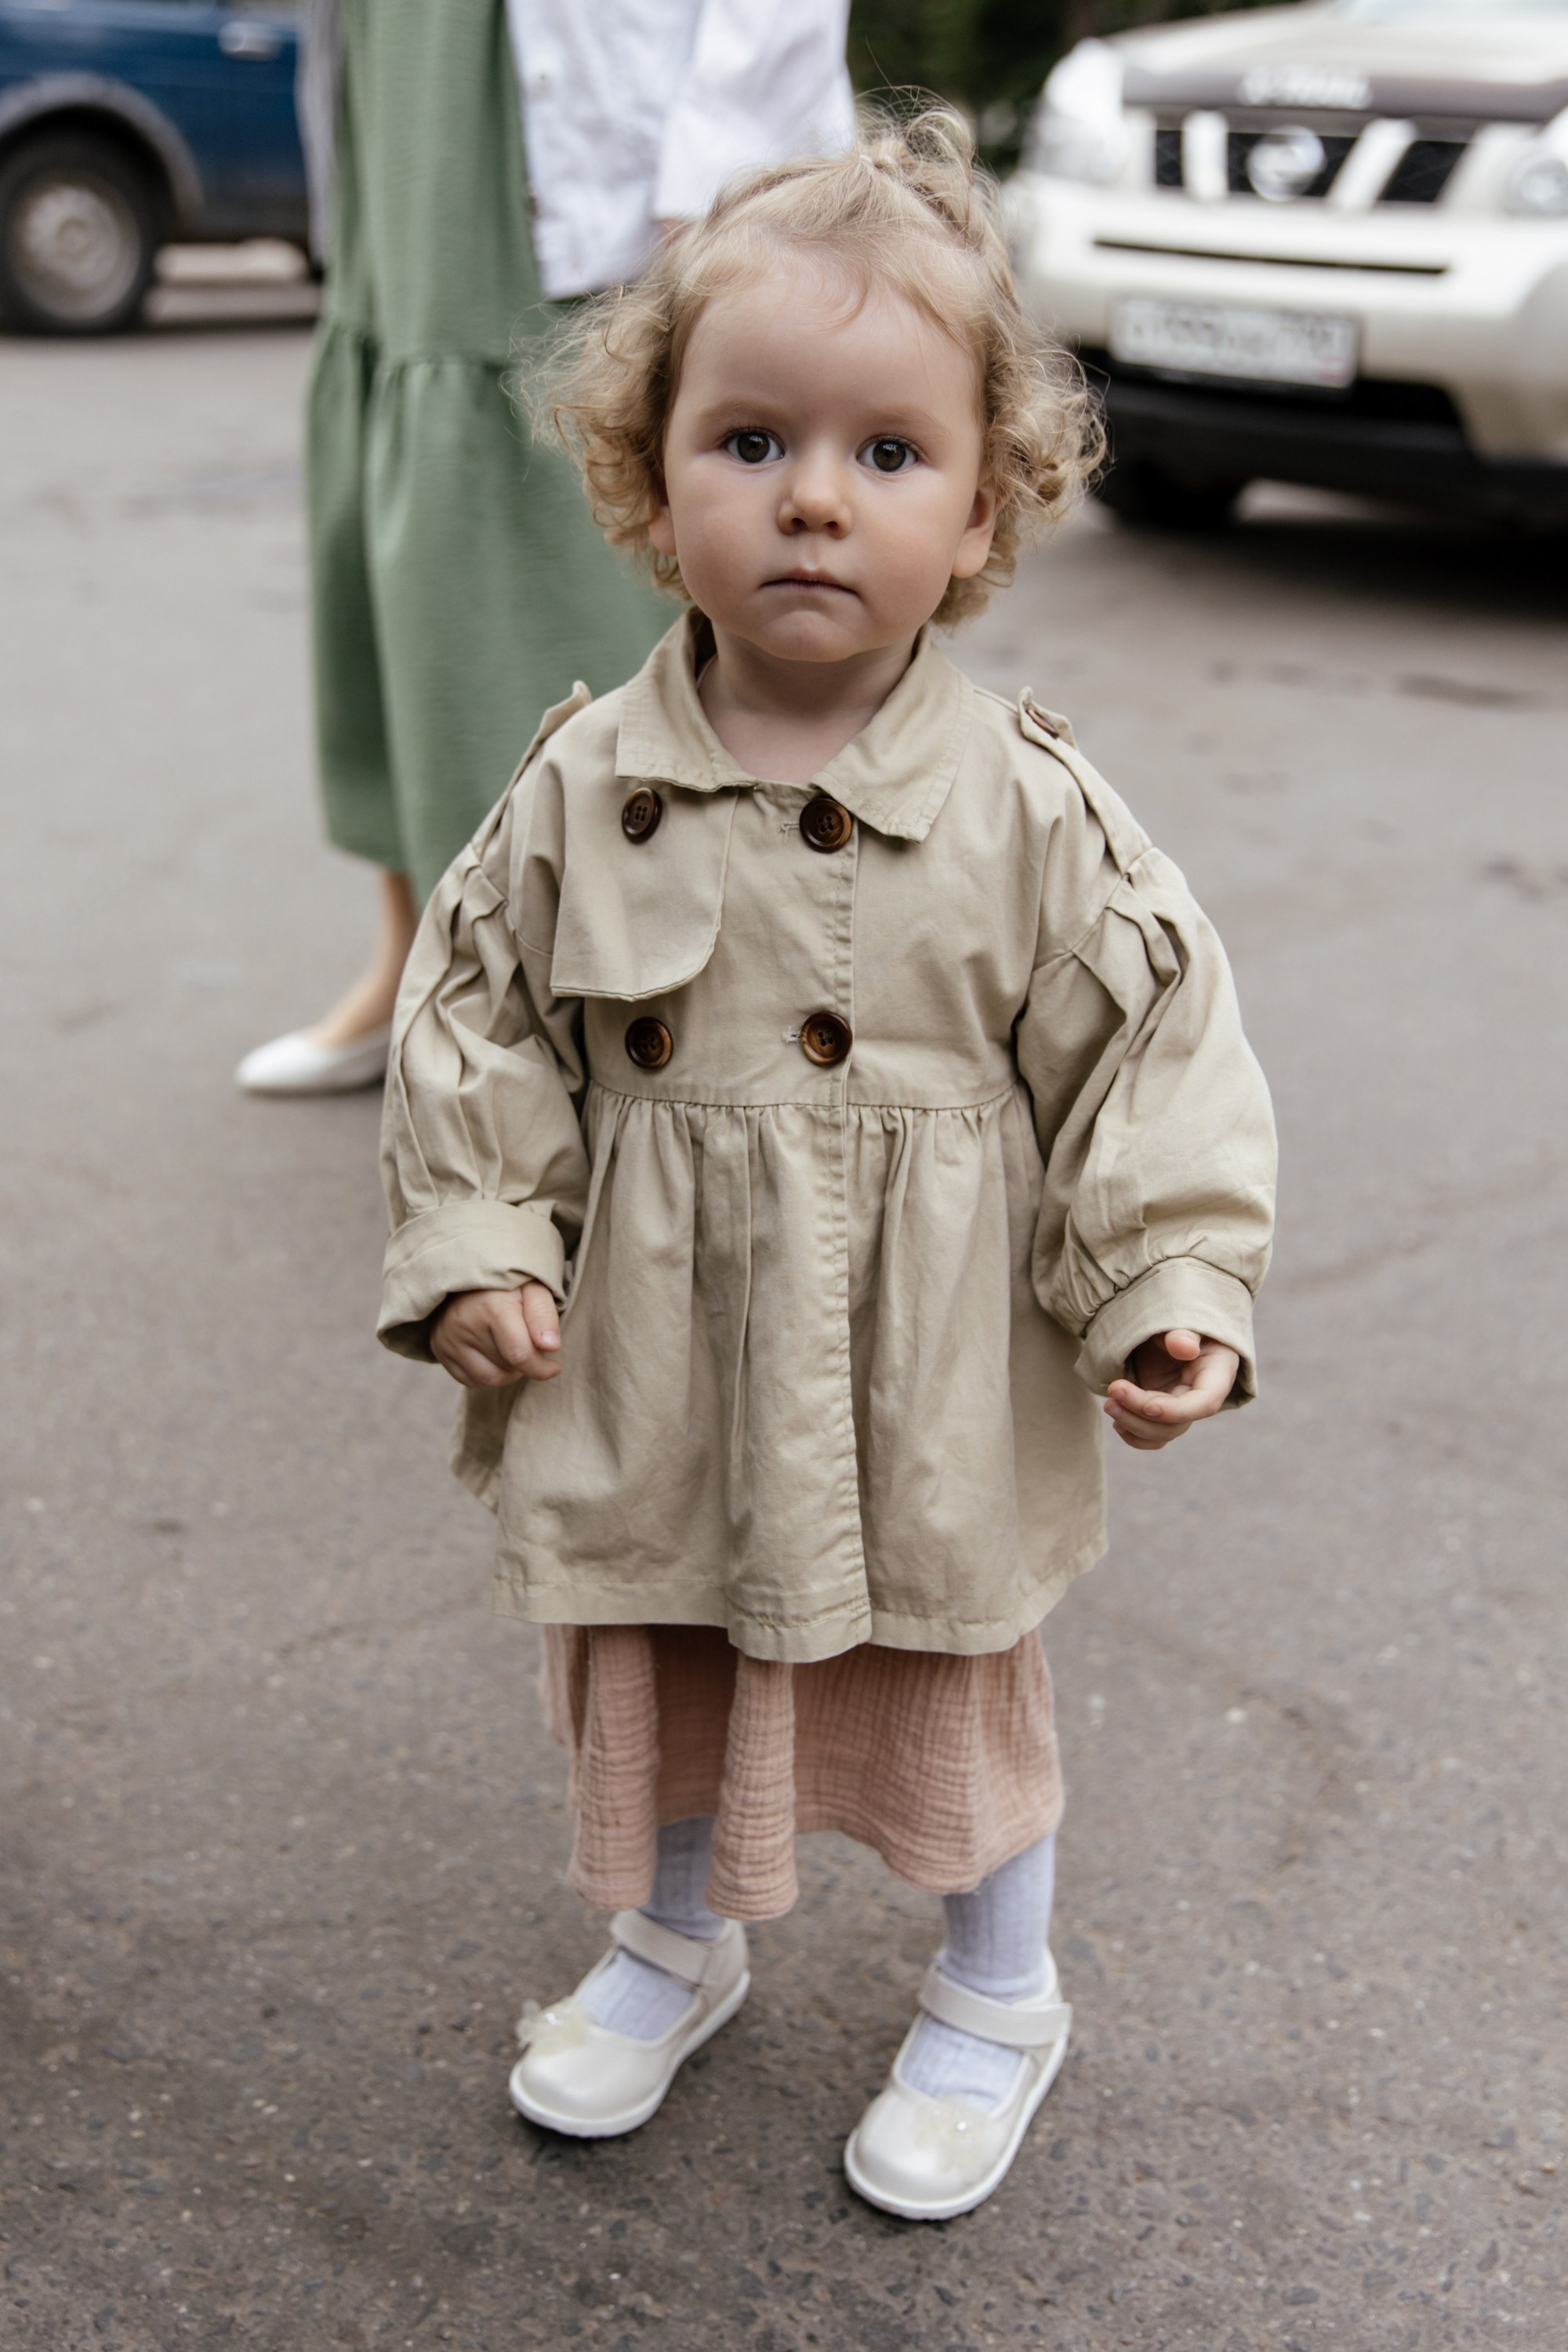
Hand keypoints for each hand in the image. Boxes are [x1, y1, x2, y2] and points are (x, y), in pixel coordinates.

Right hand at [431, 1283, 561, 1388]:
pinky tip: (493, 1356)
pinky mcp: (439, 1348)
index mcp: (493, 1308)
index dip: (542, 1368)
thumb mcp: (534, 1288)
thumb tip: (551, 1346)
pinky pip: (468, 1380)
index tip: (553, 1367)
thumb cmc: (508, 1283)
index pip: (520, 1355)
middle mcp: (466, 1325)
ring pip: (488, 1379)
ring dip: (506, 1373)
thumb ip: (544, 1316)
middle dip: (524, 1365)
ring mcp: (448, 1338)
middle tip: (528, 1346)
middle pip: (506, 1369)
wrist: (468, 1273)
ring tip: (512, 1352)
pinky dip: (486, 1375)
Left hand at [1104, 1328, 1237, 1450]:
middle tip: (1113, 1391)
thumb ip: (1184, 1332)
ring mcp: (1182, 1406)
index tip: (1149, 1406)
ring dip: (1133, 1425)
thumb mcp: (1184, 1320)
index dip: (1177, 1411)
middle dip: (1141, 1412)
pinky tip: (1117, 1422)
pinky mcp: (1164, 1410)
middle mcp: (1202, 1396)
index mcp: (1217, 1373)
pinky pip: (1154, 1435)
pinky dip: (1134, 1435)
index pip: (1205, 1403)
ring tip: (1109, 1404)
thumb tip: (1184, 1346)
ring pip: (1163, 1433)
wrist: (1167, 1325)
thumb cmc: (1180, 1319)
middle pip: (1177, 1421)